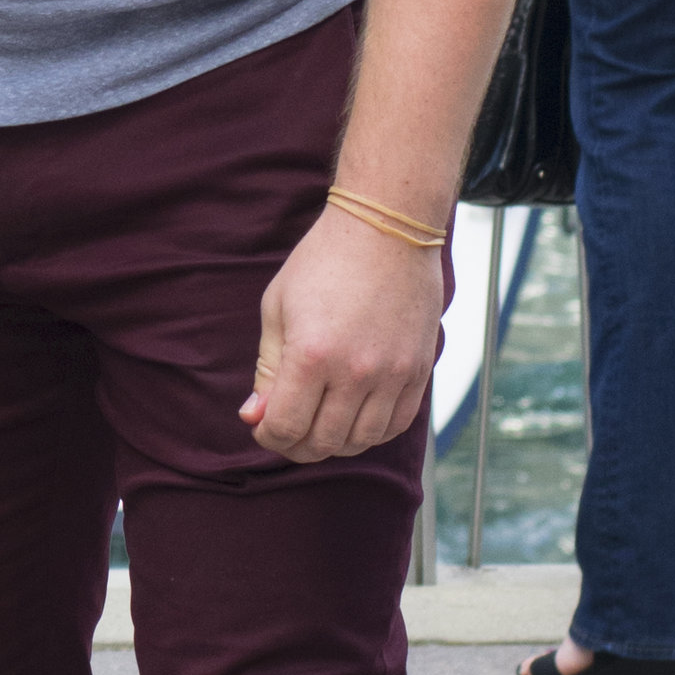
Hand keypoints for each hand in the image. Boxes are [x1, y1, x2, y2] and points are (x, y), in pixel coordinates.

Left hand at [243, 206, 444, 465]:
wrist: (386, 228)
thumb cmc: (323, 262)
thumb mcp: (278, 308)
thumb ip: (266, 368)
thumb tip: (255, 416)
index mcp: (311, 354)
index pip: (286, 427)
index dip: (268, 436)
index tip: (262, 424)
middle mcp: (355, 371)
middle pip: (323, 442)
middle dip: (296, 445)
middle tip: (287, 429)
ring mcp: (393, 374)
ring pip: (361, 441)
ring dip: (335, 443)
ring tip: (320, 424)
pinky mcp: (419, 370)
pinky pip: (396, 424)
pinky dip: (372, 432)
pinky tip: (354, 417)